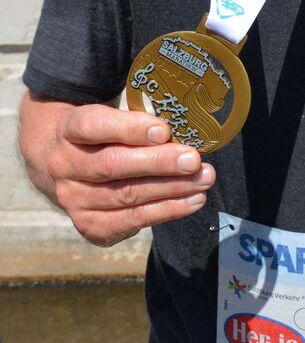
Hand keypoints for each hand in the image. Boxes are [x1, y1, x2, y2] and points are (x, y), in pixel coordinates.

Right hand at [46, 104, 215, 246]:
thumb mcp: (109, 117)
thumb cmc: (101, 135)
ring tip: (203, 180)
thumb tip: (185, 130)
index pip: (94, 126)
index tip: (164, 130)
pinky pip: (131, 221)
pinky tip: (191, 202)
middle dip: (158, 163)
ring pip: (126, 195)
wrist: (65, 165)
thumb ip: (138, 123)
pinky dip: (166, 211)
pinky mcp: (88, 224)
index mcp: (68, 129)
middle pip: (112, 165)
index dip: (129, 129)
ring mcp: (72, 199)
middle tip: (193, 160)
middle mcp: (64, 165)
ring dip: (171, 189)